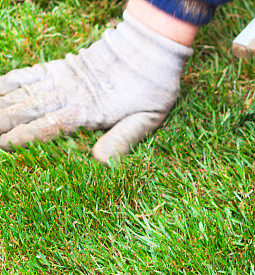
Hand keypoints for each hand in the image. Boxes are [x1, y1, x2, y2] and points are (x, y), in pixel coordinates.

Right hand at [0, 10, 191, 162]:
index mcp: (88, 111)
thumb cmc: (154, 87)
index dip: (22, 138)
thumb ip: (124, 139)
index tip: (2, 146)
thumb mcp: (148, 118)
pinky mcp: (60, 67)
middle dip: (2, 124)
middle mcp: (69, 94)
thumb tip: (103, 162)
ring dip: (1, 106)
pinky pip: (27, 74)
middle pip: (26, 111)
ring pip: (22, 93)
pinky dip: (7, 83)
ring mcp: (62, 78)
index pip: (46, 127)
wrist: (150, 47)